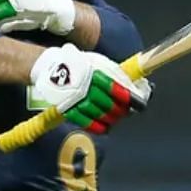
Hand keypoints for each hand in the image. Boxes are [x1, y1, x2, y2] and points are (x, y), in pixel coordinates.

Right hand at [26, 47, 149, 133]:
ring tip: (115, 119)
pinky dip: (96, 126)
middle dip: (120, 111)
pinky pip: (84, 121)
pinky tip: (104, 128)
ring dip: (110, 119)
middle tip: (126, 112)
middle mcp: (85, 85)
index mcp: (94, 71)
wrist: (52, 66)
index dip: (128, 97)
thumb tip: (133, 86)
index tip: (138, 103)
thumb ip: (114, 73)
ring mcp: (75, 98)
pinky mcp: (67, 107)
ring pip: (98, 113)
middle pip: (108, 103)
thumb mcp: (98, 62)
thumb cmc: (81, 65)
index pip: (115, 87)